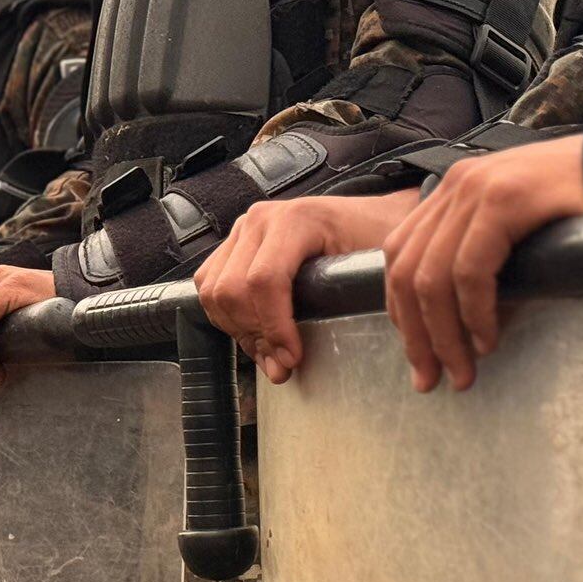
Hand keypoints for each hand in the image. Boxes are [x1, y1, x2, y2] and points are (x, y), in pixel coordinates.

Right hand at [196, 191, 420, 383]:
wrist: (374, 219)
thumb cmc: (375, 242)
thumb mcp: (366, 270)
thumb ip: (332, 310)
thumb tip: (288, 362)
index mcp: (296, 220)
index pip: (264, 281)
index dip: (273, 328)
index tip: (291, 358)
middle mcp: (261, 220)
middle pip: (231, 290)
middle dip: (253, 335)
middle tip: (281, 362)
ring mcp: (243, 230)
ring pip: (213, 291)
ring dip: (237, 330)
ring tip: (269, 350)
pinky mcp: (234, 243)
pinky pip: (207, 285)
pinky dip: (225, 317)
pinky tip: (255, 330)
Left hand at [382, 135, 582, 391]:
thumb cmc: (582, 205)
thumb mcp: (516, 232)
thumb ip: (481, 262)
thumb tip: (460, 330)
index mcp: (451, 190)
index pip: (399, 257)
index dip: (401, 313)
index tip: (417, 357)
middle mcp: (456, 184)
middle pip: (404, 272)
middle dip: (416, 335)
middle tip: (432, 378)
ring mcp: (477, 188)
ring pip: (431, 277)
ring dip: (443, 335)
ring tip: (463, 370)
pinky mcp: (505, 199)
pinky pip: (471, 270)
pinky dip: (474, 313)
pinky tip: (487, 338)